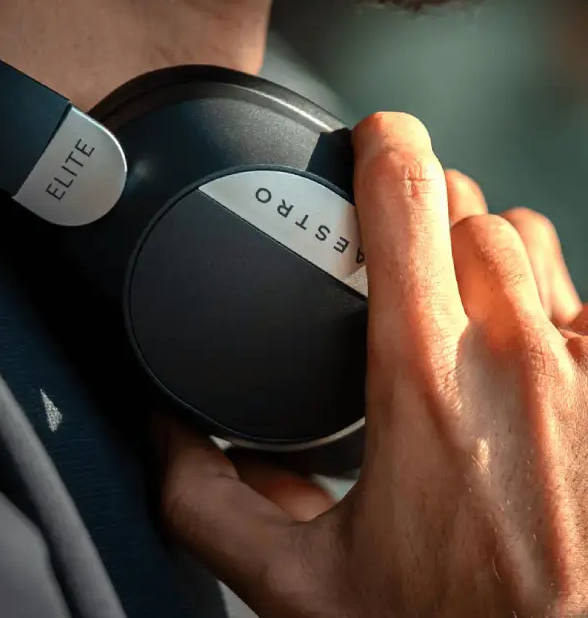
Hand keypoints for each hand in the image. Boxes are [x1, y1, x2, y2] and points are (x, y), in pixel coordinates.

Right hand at [155, 113, 587, 617]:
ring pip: (531, 243)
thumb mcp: (299, 589)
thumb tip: (162, 438)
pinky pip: (583, 301)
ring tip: (454, 299)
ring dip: (486, 250)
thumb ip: (206, 505)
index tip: (372, 136)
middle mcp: (515, 358)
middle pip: (470, 210)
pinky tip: (522, 351)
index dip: (386, 144)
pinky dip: (547, 302)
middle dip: (426, 211)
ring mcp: (587, 373)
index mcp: (421, 381)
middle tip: (393, 250)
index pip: (409, 198)